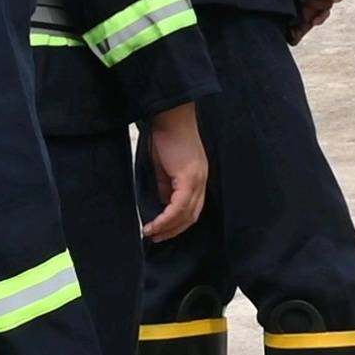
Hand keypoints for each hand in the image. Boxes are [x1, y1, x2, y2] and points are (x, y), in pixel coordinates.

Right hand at [138, 106, 211, 239]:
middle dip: (173, 230)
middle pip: (192, 215)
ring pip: (187, 214)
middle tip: (156, 238)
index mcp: (198, 178)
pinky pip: (179, 206)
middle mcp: (202, 180)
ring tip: (152, 233)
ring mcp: (198, 179)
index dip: (178, 224)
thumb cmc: (166, 137)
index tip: (162, 232)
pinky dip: (167, 218)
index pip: (193, 208)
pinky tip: (154, 224)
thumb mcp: (165, 167)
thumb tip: (164, 203)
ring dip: (168, 227)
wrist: (170, 116)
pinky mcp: (189, 176)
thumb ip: (167, 185)